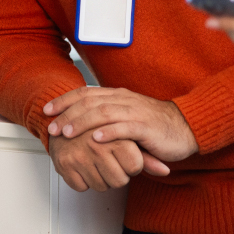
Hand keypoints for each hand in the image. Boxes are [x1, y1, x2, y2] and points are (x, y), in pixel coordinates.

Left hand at [45, 85, 196, 162]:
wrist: (186, 127)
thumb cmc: (154, 125)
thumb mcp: (126, 117)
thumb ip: (106, 117)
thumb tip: (79, 122)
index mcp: (117, 96)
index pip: (85, 93)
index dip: (64, 100)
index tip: (47, 111)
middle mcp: (123, 99)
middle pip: (89, 102)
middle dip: (67, 114)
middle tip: (53, 128)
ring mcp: (135, 112)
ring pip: (103, 113)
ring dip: (82, 123)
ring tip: (68, 133)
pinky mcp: (146, 126)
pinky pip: (124, 127)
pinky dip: (108, 132)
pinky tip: (96, 139)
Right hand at [48, 129, 160, 191]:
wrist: (63, 119)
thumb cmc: (96, 128)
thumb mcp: (124, 136)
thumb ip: (145, 156)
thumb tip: (165, 170)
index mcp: (114, 136)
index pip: (135, 167)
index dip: (130, 164)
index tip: (122, 154)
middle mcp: (96, 146)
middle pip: (119, 180)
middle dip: (116, 173)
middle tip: (106, 158)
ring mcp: (79, 156)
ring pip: (101, 186)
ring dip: (99, 177)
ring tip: (93, 160)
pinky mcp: (64, 164)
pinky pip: (81, 187)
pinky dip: (81, 179)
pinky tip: (80, 164)